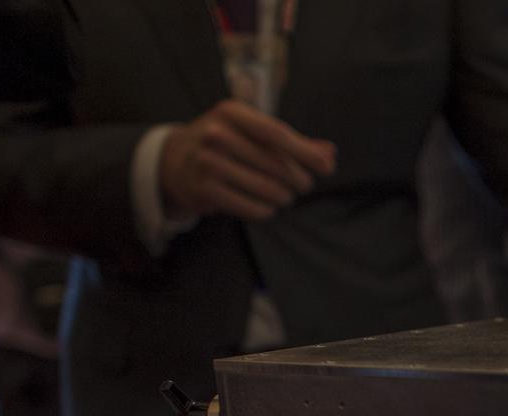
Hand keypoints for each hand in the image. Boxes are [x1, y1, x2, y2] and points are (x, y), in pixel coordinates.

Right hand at [160, 99, 336, 221]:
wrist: (177, 161)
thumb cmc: (227, 144)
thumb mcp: (253, 133)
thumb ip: (293, 143)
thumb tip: (330, 153)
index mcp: (232, 112)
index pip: (277, 133)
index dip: (305, 152)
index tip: (327, 168)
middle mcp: (217, 133)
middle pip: (277, 165)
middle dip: (298, 180)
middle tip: (301, 186)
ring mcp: (208, 162)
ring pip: (269, 190)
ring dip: (284, 197)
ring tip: (283, 196)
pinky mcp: (205, 190)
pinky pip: (254, 208)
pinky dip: (266, 210)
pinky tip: (265, 206)